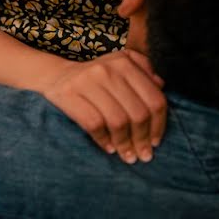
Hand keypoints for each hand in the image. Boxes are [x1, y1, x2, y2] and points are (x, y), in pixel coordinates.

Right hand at [43, 49, 165, 163]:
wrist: (56, 75)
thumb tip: (162, 86)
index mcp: (125, 62)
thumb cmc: (96, 77)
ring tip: (128, 155)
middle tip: (143, 155)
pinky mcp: (70, 95)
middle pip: (138, 113)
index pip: (154, 98)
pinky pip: (94, 124)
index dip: (159, 125)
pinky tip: (109, 148)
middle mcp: (108, 69)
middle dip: (142, 139)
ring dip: (125, 144)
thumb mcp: (120, 65)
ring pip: (118, 121)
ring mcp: (88, 81)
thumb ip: (143, 70)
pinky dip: (104, 140)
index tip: (156, 142)